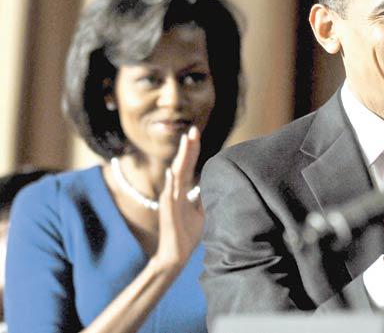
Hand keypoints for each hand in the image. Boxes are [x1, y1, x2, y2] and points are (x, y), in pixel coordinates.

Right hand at [155, 126, 204, 271]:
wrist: (176, 255)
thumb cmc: (188, 234)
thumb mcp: (202, 211)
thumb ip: (204, 196)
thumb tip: (213, 183)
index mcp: (182, 191)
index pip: (188, 165)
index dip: (192, 150)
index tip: (196, 133)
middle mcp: (175, 192)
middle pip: (182, 165)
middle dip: (188, 147)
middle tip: (193, 129)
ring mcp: (170, 201)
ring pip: (176, 175)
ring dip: (181, 158)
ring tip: (186, 142)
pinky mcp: (168, 212)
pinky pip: (169, 195)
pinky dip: (170, 182)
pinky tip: (171, 171)